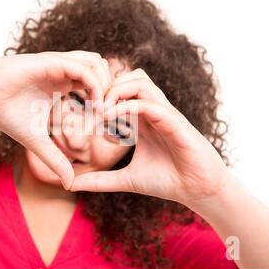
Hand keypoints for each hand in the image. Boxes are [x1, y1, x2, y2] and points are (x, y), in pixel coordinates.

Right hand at [0, 51, 110, 187]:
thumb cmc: (7, 116)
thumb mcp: (38, 142)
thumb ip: (55, 160)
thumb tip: (69, 184)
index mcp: (63, 83)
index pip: (96, 81)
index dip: (108, 98)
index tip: (109, 121)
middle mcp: (64, 71)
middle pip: (102, 68)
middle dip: (113, 88)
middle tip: (112, 114)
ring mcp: (58, 64)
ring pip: (97, 62)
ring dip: (107, 84)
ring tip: (104, 109)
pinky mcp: (50, 62)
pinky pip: (82, 68)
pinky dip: (94, 84)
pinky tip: (95, 105)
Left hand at [70, 68, 229, 206]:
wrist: (197, 191)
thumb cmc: (166, 181)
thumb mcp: (125, 180)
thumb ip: (99, 180)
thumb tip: (72, 184)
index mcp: (141, 119)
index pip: (119, 92)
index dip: (98, 97)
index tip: (80, 114)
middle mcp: (152, 110)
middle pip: (127, 77)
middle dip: (104, 87)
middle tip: (88, 108)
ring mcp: (164, 113)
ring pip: (139, 81)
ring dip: (115, 91)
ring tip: (99, 112)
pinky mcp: (174, 121)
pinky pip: (148, 103)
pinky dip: (126, 107)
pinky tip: (110, 120)